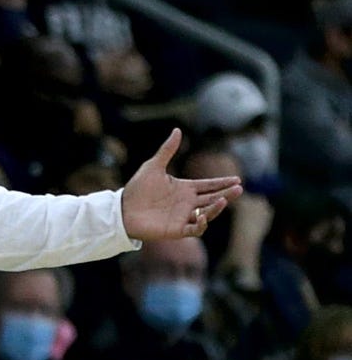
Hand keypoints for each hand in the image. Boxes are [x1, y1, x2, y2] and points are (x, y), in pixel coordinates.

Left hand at [121, 128, 242, 240]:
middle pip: (213, 198)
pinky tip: (202, 216)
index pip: (209, 185)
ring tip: (223, 200)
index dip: (222, 183)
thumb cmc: (137, 188)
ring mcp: (183, 217)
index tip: (237, 179)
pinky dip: (201, 224)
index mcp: (185, 189)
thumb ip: (167, 150)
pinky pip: (194, 229)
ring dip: (216, 208)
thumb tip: (178, 130)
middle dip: (227, 194)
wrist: (122, 209)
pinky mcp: (176, 229)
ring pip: (207, 214)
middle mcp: (187, 203)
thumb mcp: (154, 166)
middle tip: (239, 189)